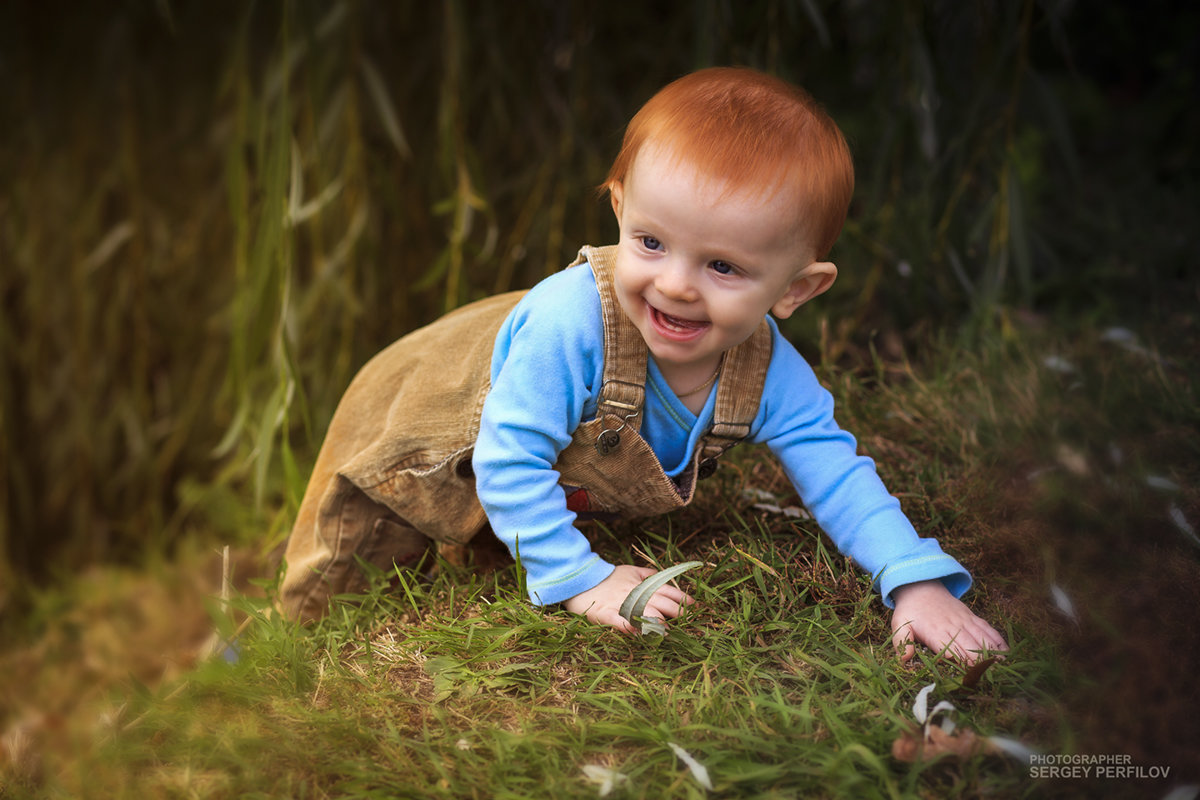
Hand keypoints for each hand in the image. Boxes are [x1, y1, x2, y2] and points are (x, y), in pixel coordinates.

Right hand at [563, 564, 693, 632]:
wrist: (581, 579)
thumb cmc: (609, 577)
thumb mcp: (630, 570)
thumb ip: (648, 575)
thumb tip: (664, 576)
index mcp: (642, 585)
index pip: (667, 591)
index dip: (681, 598)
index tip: (694, 606)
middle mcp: (634, 594)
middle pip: (659, 602)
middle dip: (674, 612)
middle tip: (687, 621)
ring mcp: (620, 604)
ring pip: (641, 612)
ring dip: (655, 621)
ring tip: (666, 631)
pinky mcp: (605, 613)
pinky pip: (617, 620)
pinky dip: (627, 626)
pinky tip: (636, 631)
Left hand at [890, 580, 1008, 664]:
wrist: (921, 587)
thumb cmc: (910, 611)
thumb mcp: (899, 625)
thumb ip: (902, 642)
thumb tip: (903, 660)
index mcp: (935, 632)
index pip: (950, 649)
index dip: (960, 661)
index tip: (970, 674)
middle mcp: (952, 626)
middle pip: (969, 645)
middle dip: (980, 661)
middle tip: (992, 677)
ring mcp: (964, 621)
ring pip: (981, 637)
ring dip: (992, 652)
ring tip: (1004, 667)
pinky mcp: (971, 617)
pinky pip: (987, 629)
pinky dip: (997, 640)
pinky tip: (1007, 652)